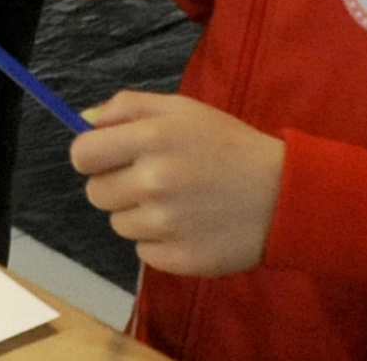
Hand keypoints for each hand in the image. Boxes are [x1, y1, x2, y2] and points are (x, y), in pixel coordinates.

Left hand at [71, 91, 282, 275]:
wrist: (285, 196)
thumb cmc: (229, 146)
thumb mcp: (181, 109)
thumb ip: (126, 107)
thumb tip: (83, 123)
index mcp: (151, 140)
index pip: (81, 155)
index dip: (92, 156)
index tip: (110, 158)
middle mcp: (153, 183)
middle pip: (95, 193)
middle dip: (116, 185)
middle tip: (153, 179)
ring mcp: (166, 225)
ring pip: (118, 224)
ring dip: (139, 214)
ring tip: (177, 202)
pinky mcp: (180, 259)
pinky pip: (143, 251)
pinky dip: (159, 242)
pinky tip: (188, 226)